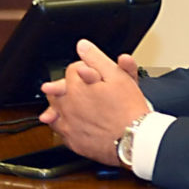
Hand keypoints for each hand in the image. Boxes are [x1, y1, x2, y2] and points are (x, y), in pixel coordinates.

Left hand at [39, 41, 150, 166]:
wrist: (134, 139)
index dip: (84, 69)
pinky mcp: (72, 141)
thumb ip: (97, 59)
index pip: (71, 70)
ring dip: (60, 105)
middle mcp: (67, 105)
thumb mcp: (117, 76)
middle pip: (57, 89)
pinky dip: (63, 124)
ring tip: (75, 104)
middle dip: (68, 86)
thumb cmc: (129, 109)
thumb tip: (83, 46)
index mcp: (76, 86)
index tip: (92, 74)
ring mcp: (68, 124)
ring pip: (54, 110)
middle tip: (84, 89)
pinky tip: (72, 122)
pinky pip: (59, 130)